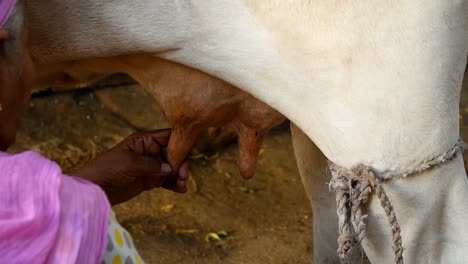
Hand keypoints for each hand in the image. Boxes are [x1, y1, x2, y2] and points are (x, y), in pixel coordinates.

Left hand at [70, 129, 189, 204]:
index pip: (167, 136)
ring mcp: (151, 166)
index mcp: (144, 141)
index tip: (194, 150)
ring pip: (173, 168)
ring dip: (180, 175)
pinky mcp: (150, 180)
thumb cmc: (108, 168)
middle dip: (182, 162)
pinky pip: (167, 180)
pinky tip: (181, 189)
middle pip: (174, 153)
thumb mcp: (130, 163)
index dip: (182, 141)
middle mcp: (150, 151)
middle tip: (185, 173)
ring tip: (183, 183)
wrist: (95, 188)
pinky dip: (175, 184)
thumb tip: (171, 167)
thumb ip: (152, 164)